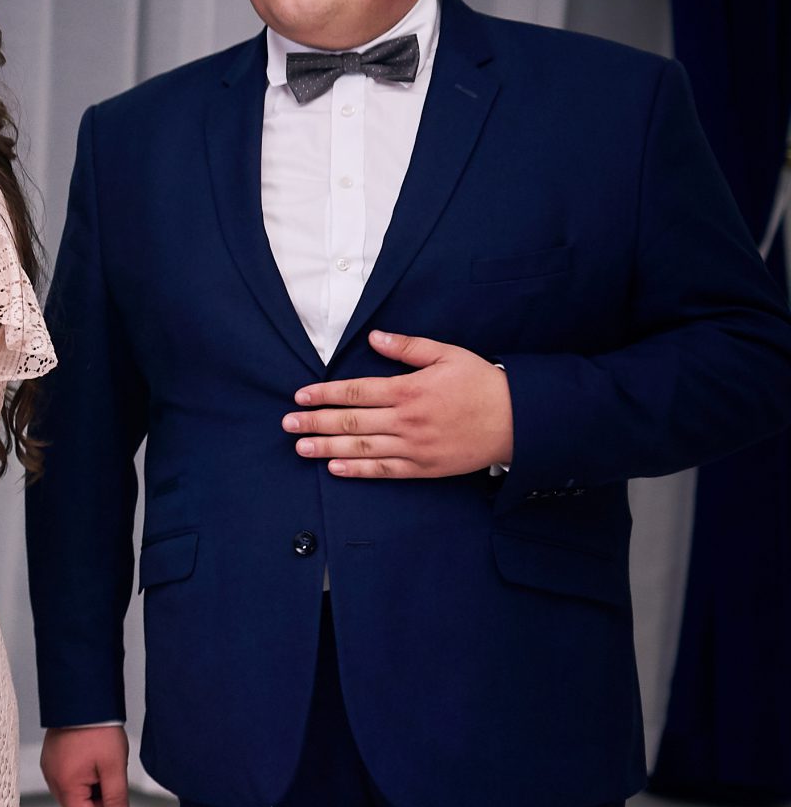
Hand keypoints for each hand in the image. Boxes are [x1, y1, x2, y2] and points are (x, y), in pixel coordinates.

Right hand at [42, 726, 131, 806]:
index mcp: (66, 784)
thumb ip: (116, 799)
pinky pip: (67, 781)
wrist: (83, 699)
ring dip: (91, 793)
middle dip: (98, 806)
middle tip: (115, 787)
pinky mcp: (52, 760)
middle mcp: (53, 779)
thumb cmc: (97, 729)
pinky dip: (83, 781)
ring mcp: (50, 769)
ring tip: (105, 772)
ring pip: (73, 796)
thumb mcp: (114, 767)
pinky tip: (95, 766)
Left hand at [284, 330, 512, 477]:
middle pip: (351, 421)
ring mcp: (414, 446)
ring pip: (362, 447)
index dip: (324, 394)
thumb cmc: (482, 384)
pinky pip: (385, 470)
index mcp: (409, 389)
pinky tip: (335, 468)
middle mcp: (406, 420)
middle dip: (315, 422)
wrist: (518, 420)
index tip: (300, 396)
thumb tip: (375, 336)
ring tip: (300, 447)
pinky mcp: (424, 467)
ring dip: (327, 447)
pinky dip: (358, 470)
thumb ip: (408, 347)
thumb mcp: (447, 355)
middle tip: (288, 424)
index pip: (356, 391)